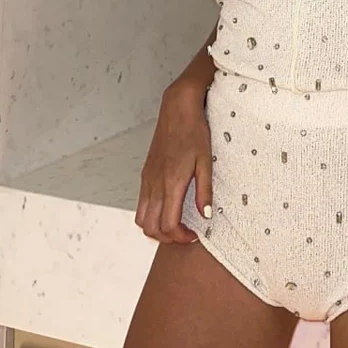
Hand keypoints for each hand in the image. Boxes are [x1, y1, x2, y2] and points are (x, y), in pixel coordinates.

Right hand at [135, 83, 212, 242]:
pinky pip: (141, 203)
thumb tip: (206, 216)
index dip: (180, 238)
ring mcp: (147, 179)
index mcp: (171, 183)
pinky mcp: (145, 174)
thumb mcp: (206, 161)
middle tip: (185, 234)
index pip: (167, 225)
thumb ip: (205, 191)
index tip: (194, 235)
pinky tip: (168, 207)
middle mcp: (154, 184)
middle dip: (167, 238)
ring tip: (175, 224)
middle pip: (150, 227)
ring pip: (141, 218)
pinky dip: (150, 214)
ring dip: (155, 228)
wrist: (177, 110)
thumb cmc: (194, 132)